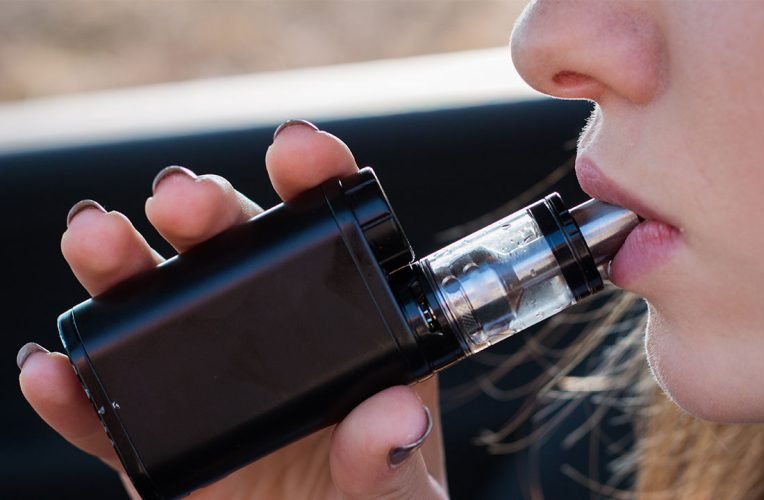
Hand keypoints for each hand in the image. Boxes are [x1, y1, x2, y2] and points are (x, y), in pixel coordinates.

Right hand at [17, 120, 448, 499]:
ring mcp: (206, 378)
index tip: (297, 150)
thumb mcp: (398, 481)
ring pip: (156, 306)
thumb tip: (393, 416)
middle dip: (205, 210)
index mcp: (342, 326)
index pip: (328, 234)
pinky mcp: (157, 436)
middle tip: (185, 200)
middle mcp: (268, 334)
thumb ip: (392, 452)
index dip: (313, 179)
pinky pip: (109, 410)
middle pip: (231, 248)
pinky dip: (76, 389)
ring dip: (122, 266)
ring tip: (98, 238)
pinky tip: (53, 368)